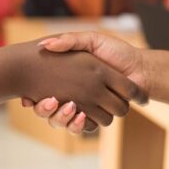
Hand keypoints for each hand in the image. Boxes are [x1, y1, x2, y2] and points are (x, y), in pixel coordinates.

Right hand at [16, 40, 139, 132]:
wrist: (139, 67)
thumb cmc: (116, 52)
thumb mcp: (90, 41)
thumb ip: (69, 41)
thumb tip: (44, 45)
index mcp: (70, 79)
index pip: (41, 93)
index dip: (33, 98)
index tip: (28, 99)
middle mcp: (74, 95)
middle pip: (49, 111)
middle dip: (45, 110)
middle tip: (49, 101)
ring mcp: (85, 106)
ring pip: (63, 121)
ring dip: (61, 118)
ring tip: (68, 105)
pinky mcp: (96, 116)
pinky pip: (82, 127)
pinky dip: (77, 124)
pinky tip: (79, 113)